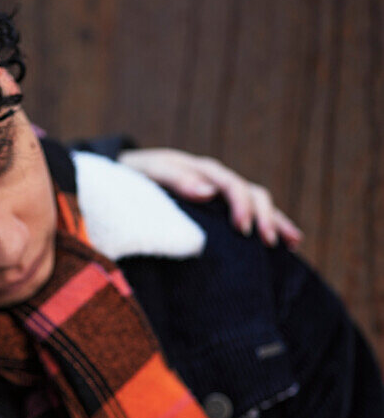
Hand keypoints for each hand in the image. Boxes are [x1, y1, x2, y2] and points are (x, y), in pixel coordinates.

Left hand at [118, 148, 302, 248]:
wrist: (125, 175)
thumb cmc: (135, 175)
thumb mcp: (150, 172)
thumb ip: (176, 179)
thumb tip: (207, 192)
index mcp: (201, 171)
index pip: (230, 185)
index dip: (241, 205)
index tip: (243, 229)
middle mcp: (216, 181)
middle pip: (252, 194)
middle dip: (265, 217)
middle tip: (268, 242)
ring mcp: (220, 195)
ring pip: (258, 204)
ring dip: (276, 221)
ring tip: (291, 243)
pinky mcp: (219, 211)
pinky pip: (250, 216)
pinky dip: (269, 226)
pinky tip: (285, 246)